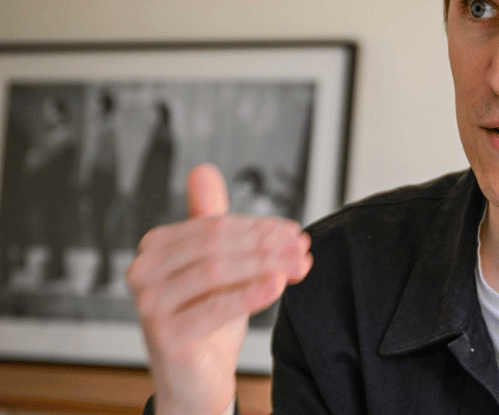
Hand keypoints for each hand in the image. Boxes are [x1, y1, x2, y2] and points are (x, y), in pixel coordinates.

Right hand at [126, 164, 312, 414]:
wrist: (198, 379)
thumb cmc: (209, 319)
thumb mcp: (218, 265)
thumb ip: (212, 219)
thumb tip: (202, 171)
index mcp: (156, 248)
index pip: (215, 225)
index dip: (260, 227)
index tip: (294, 233)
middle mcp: (143, 272)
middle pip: (216, 244)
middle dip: (266, 245)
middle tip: (302, 249)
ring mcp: (150, 304)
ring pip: (217, 270)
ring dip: (265, 265)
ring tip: (298, 266)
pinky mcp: (165, 334)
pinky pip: (214, 306)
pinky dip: (250, 293)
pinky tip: (277, 285)